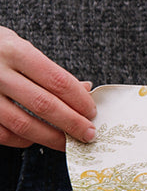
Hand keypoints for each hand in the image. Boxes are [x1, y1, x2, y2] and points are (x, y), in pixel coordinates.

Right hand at [0, 28, 96, 150]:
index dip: (79, 100)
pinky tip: (36, 139)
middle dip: (72, 123)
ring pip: (23, 125)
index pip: (57, 80)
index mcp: (14, 51)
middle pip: (44, 105)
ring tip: (69, 142)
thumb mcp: (19, 47)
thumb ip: (49, 69)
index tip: (92, 112)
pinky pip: (4, 134)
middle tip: (89, 134)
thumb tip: (84, 90)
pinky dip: (23, 141)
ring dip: (51, 138)